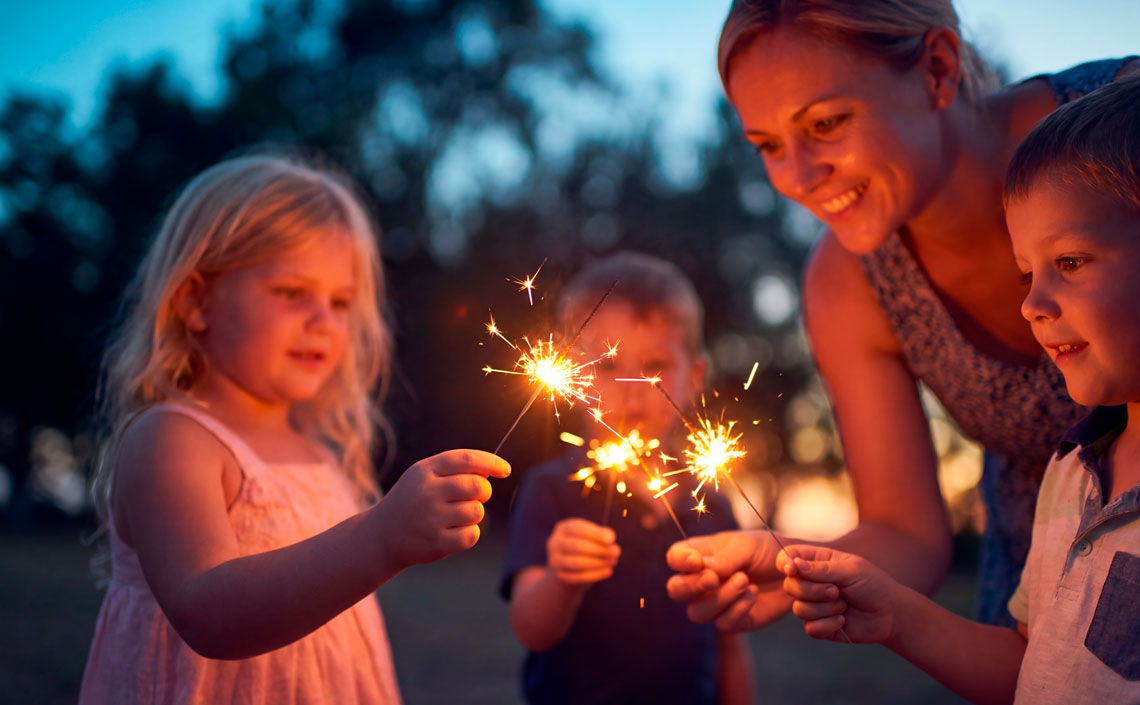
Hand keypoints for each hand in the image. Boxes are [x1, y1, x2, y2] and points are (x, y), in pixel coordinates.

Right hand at [372, 449, 509, 570]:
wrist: (383, 535)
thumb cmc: (413, 500)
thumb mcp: (425, 476)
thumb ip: (455, 469)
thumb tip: (492, 469)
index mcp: (425, 471)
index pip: (467, 459)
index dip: (491, 462)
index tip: (505, 469)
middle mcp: (426, 492)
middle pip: (478, 486)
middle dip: (483, 491)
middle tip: (475, 496)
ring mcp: (430, 519)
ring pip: (477, 511)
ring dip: (474, 514)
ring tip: (456, 516)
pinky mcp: (435, 543)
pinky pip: (471, 535)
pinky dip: (469, 534)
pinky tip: (453, 532)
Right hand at [546, 518, 619, 587]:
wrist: (570, 568)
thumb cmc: (586, 547)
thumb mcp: (592, 537)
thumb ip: (601, 535)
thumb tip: (610, 539)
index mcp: (562, 528)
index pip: (577, 528)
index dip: (595, 533)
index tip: (612, 539)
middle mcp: (554, 543)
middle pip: (576, 546)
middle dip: (598, 549)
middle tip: (617, 551)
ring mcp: (554, 560)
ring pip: (576, 563)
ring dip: (598, 563)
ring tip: (613, 562)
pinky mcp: (559, 576)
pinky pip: (578, 577)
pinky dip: (595, 574)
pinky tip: (608, 571)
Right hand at [665, 530, 790, 630]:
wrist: (799, 571)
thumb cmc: (768, 550)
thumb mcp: (747, 546)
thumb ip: (724, 558)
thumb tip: (702, 568)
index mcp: (701, 555)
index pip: (674, 558)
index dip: (679, 562)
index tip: (697, 561)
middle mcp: (703, 581)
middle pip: (676, 590)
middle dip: (691, 586)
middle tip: (713, 578)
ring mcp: (716, 603)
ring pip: (696, 613)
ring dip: (719, 598)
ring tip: (745, 581)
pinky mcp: (734, 621)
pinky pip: (723, 624)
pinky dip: (738, 609)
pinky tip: (754, 594)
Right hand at [778, 545, 899, 643]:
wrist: (890, 614)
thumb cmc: (873, 585)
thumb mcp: (851, 570)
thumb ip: (821, 569)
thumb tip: (793, 564)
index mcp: (816, 562)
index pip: (787, 557)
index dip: (784, 563)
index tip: (793, 569)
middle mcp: (811, 582)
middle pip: (790, 586)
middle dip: (814, 591)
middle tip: (837, 591)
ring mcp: (813, 604)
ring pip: (798, 609)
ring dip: (825, 609)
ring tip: (844, 605)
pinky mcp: (819, 625)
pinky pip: (810, 627)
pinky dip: (828, 624)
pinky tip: (843, 620)